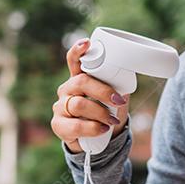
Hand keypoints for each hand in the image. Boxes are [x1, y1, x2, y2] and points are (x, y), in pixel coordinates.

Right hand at [51, 38, 128, 153]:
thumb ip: (117, 88)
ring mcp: (60, 107)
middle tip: (118, 100)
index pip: (74, 61)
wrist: (94, 141)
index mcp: (79, 79)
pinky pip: (75, 125)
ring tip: (112, 120)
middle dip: (103, 91)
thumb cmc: (104, 114)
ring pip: (79, 104)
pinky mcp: (58, 125)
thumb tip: (126, 80)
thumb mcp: (113, 100)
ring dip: (101, 113)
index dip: (78, 51)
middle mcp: (67, 90)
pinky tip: (102, 129)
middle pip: (81, 82)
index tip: (87, 42)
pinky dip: (93, 128)